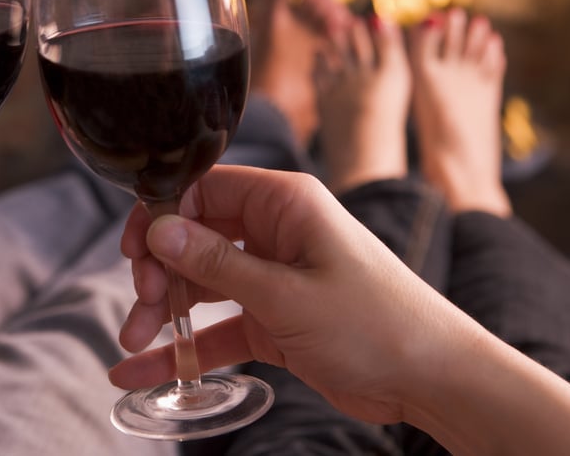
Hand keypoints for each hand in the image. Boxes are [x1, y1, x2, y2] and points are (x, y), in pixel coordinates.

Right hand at [111, 164, 479, 425]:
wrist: (434, 380)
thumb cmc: (376, 325)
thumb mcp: (286, 295)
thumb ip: (218, 263)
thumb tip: (160, 230)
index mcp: (285, 203)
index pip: (205, 188)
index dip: (163, 214)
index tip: (135, 251)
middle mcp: (276, 232)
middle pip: (195, 236)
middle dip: (160, 270)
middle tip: (144, 304)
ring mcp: (274, 275)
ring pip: (202, 282)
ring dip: (167, 310)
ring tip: (136, 342)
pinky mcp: (274, 318)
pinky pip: (219, 324)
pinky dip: (188, 344)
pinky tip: (148, 367)